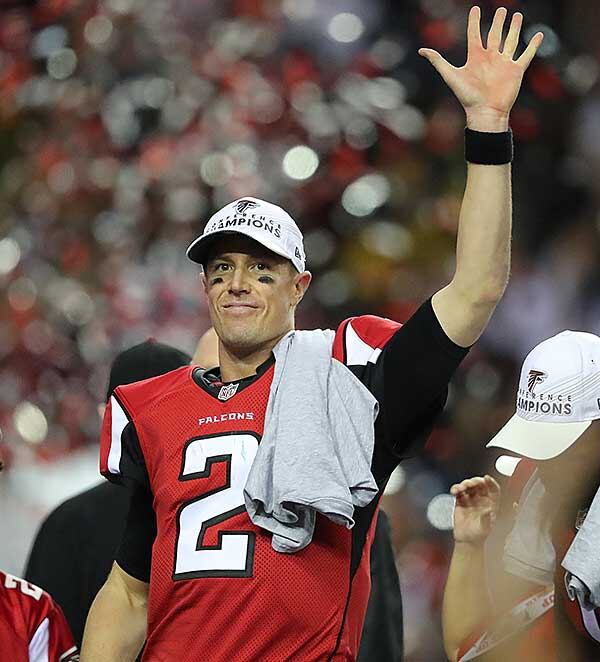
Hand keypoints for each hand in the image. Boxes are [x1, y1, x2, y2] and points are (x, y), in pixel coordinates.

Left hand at [419, 6, 543, 130]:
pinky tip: (537, 35)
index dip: (474, 22)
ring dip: (514, 28)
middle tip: (502, 9)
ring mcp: (504, 63)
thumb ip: (438, 61)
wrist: (484, 112)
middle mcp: (490, 58)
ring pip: (511, 40)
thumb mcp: (451, 75)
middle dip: (499, 22)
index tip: (475, 9)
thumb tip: (421, 50)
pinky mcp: (516, 70)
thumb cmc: (467, 96)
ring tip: (517, 15)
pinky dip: (533, 45)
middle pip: (495, 34)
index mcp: (475, 57)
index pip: (475, 34)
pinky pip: (526, 54)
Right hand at [450, 475, 500, 544]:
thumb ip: (486, 518)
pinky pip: (458, 491)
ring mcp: (471, 499)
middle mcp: (482, 499)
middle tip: (470, 483)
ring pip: (469, 486)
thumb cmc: (479, 534)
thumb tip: (489, 510)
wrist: (467, 540)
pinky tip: (454, 491)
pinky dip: (456, 489)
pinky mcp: (461, 501)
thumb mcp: (485, 527)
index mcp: (491, 503)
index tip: (486, 478)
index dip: (491, 482)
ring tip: (461, 488)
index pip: (493, 489)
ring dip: (465, 484)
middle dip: (475, 481)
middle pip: (480, 485)